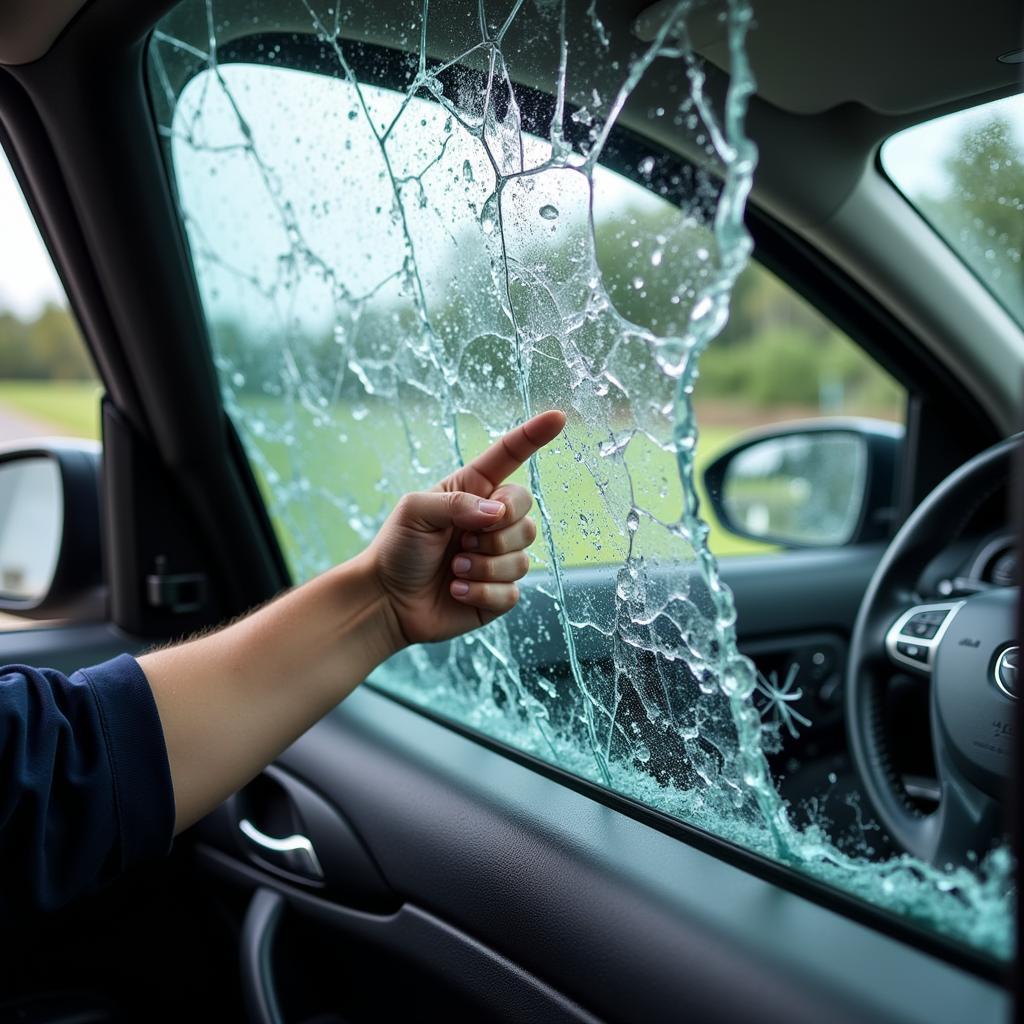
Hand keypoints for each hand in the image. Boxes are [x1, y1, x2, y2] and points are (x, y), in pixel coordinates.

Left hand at [369, 410, 565, 645]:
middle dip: (496, 531)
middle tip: (461, 542)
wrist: (387, 601)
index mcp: (472, 491)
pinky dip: (481, 591)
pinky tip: (456, 590)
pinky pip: (512, 590)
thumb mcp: (416, 511)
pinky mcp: (498, 593)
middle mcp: (490, 522)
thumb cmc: (397, 548)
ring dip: (483, 565)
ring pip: (521, 556)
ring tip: (453, 568)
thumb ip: (456, 503)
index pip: (509, 457)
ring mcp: (497, 558)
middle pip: (525, 514)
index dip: (533, 436)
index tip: (557, 417)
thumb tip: (497, 514)